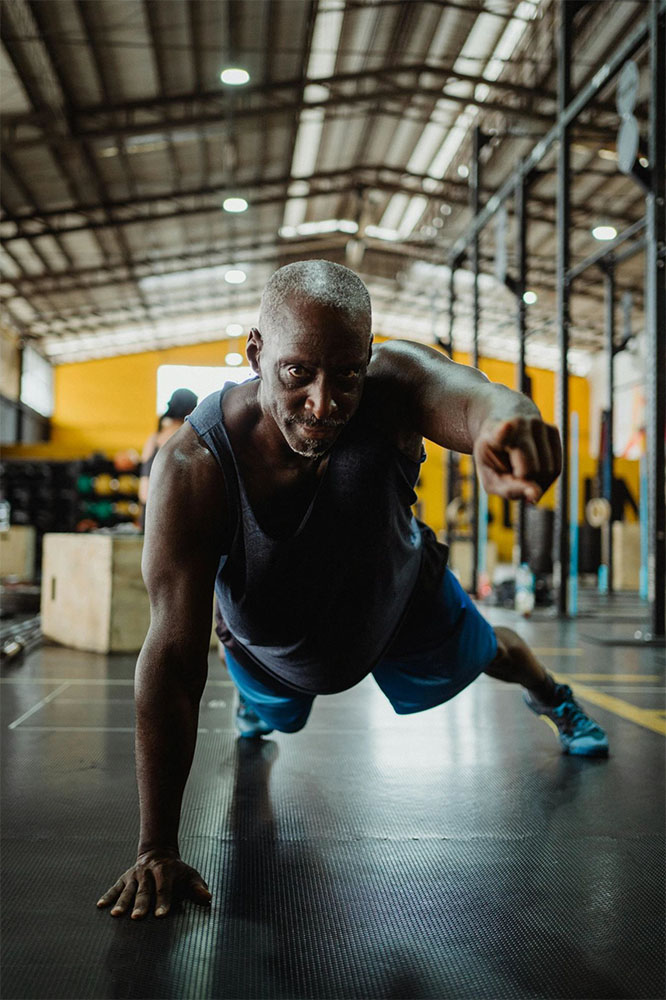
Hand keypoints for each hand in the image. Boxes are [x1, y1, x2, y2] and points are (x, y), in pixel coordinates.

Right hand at [96, 848, 210, 918]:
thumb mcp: (190, 874)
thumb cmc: (177, 870)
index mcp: (165, 871)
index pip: (164, 888)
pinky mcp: (125, 878)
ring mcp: (135, 875)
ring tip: (116, 915)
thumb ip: (197, 887)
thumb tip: (208, 898)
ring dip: (123, 902)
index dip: (163, 901)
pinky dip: (108, 896)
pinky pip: (115, 887)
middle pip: (145, 891)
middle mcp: (148, 873)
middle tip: (137, 918)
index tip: (162, 915)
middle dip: (141, 905)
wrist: (158, 852)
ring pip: (128, 890)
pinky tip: (101, 906)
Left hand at [473, 415, 561, 502]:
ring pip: (549, 470)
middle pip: (533, 470)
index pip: (501, 433)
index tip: (507, 425)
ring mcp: (538, 424)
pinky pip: (557, 468)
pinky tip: (533, 471)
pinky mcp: (553, 429)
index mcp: (495, 434)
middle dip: (526, 483)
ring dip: (538, 483)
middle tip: (512, 477)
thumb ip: (510, 490)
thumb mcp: (491, 479)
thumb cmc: (494, 459)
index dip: (505, 431)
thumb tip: (536, 495)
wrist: (502, 429)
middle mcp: (518, 424)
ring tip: (521, 473)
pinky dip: (547, 478)